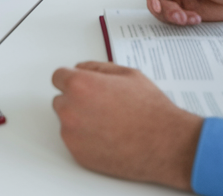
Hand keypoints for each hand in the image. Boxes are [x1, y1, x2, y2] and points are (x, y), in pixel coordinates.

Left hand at [51, 61, 200, 189]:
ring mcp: (72, 134)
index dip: (72, 80)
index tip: (81, 86)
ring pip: (66, 122)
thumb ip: (98, 68)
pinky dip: (85, 139)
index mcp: (80, 85)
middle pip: (60, 100)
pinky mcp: (77, 154)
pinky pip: (74, 141)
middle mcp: (70, 109)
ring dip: (80, 120)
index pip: (58, 77)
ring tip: (108, 123)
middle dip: (76, 100)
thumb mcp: (127, 74)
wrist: (164, 143)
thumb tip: (81, 68)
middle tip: (102, 106)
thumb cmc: (150, 109)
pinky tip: (108, 137)